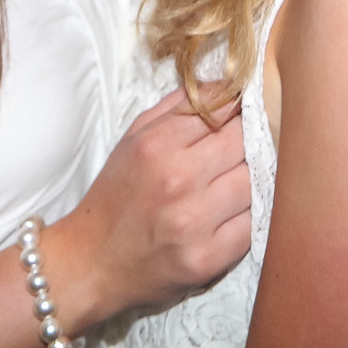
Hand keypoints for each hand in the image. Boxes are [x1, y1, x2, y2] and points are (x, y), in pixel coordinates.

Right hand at [55, 85, 251, 322]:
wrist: (92, 262)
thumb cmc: (115, 197)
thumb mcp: (134, 139)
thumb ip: (178, 107)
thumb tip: (225, 85)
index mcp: (157, 145)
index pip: (222, 109)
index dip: (241, 107)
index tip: (248, 110)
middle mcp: (177, 181)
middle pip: (245, 143)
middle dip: (252, 141)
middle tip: (250, 146)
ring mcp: (194, 223)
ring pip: (255, 183)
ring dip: (254, 178)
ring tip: (238, 180)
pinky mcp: (207, 259)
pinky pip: (252, 225)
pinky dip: (250, 215)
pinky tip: (236, 212)